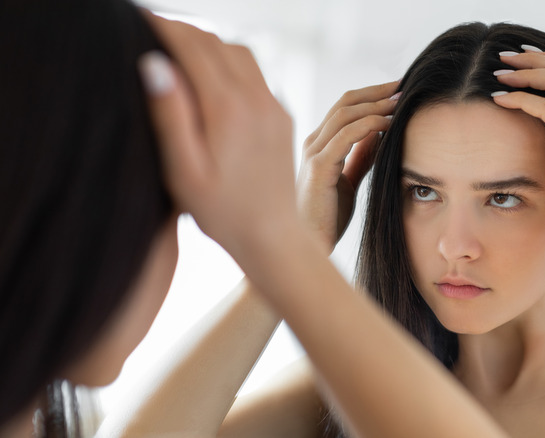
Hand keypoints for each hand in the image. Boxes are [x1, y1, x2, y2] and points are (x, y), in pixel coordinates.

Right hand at [139, 14, 294, 252]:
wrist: (273, 236)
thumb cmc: (222, 212)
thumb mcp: (184, 170)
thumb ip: (170, 115)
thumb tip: (154, 64)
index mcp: (228, 109)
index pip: (193, 47)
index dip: (163, 27)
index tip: (137, 18)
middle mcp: (257, 100)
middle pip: (217, 43)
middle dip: (184, 30)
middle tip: (152, 29)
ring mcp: (274, 106)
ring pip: (240, 53)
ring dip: (209, 43)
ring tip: (178, 48)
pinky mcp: (282, 117)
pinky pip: (256, 74)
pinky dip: (229, 61)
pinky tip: (211, 76)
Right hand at [297, 81, 398, 251]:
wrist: (310, 247)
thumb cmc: (327, 219)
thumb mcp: (349, 181)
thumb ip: (361, 157)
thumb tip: (380, 134)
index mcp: (319, 144)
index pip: (345, 107)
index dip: (372, 95)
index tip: (399, 91)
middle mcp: (313, 143)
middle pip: (346, 102)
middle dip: (378, 91)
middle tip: (405, 85)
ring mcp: (313, 153)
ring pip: (346, 113)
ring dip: (377, 104)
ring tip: (402, 102)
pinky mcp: (318, 167)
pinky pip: (347, 135)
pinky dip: (370, 125)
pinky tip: (390, 124)